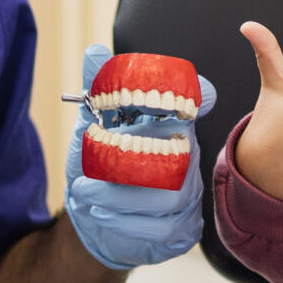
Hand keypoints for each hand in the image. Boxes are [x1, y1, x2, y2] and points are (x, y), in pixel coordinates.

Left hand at [65, 44, 216, 271]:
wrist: (95, 224)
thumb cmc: (100, 172)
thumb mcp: (90, 131)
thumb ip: (95, 94)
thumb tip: (94, 52)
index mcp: (171, 130)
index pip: (193, 108)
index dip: (198, 98)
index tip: (197, 91)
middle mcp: (187, 160)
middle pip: (180, 155)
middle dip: (132, 160)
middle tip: (91, 163)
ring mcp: (189, 197)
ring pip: (170, 195)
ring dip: (121, 196)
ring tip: (85, 192)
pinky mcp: (182, 229)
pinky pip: (165, 227)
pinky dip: (128, 222)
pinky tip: (102, 215)